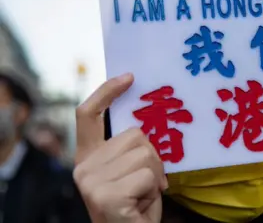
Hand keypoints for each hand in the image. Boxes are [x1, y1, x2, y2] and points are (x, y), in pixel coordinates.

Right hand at [73, 73, 167, 222]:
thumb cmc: (135, 208)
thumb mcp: (130, 173)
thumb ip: (130, 150)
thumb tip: (146, 126)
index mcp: (88, 158)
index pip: (88, 115)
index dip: (107, 92)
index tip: (129, 78)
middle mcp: (83, 167)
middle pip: (135, 135)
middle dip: (153, 157)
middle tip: (150, 183)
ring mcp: (91, 181)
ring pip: (145, 153)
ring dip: (156, 175)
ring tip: (145, 195)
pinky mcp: (105, 195)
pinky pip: (148, 175)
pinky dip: (155, 190)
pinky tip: (142, 205)